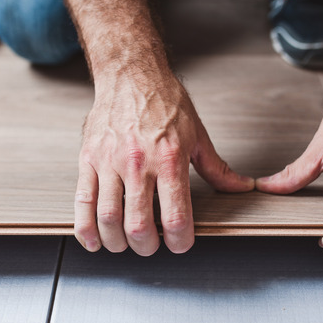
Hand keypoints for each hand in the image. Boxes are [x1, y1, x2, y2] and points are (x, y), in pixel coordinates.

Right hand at [74, 72, 254, 255]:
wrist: (131, 75)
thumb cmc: (163, 101)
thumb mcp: (197, 134)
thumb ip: (217, 168)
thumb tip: (241, 187)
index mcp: (169, 159)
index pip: (175, 216)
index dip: (179, 241)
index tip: (180, 243)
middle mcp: (138, 162)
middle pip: (138, 225)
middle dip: (147, 247)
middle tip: (152, 246)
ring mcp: (109, 162)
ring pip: (108, 218)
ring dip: (117, 242)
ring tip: (126, 243)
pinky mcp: (88, 159)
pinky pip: (82, 201)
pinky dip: (86, 228)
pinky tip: (94, 240)